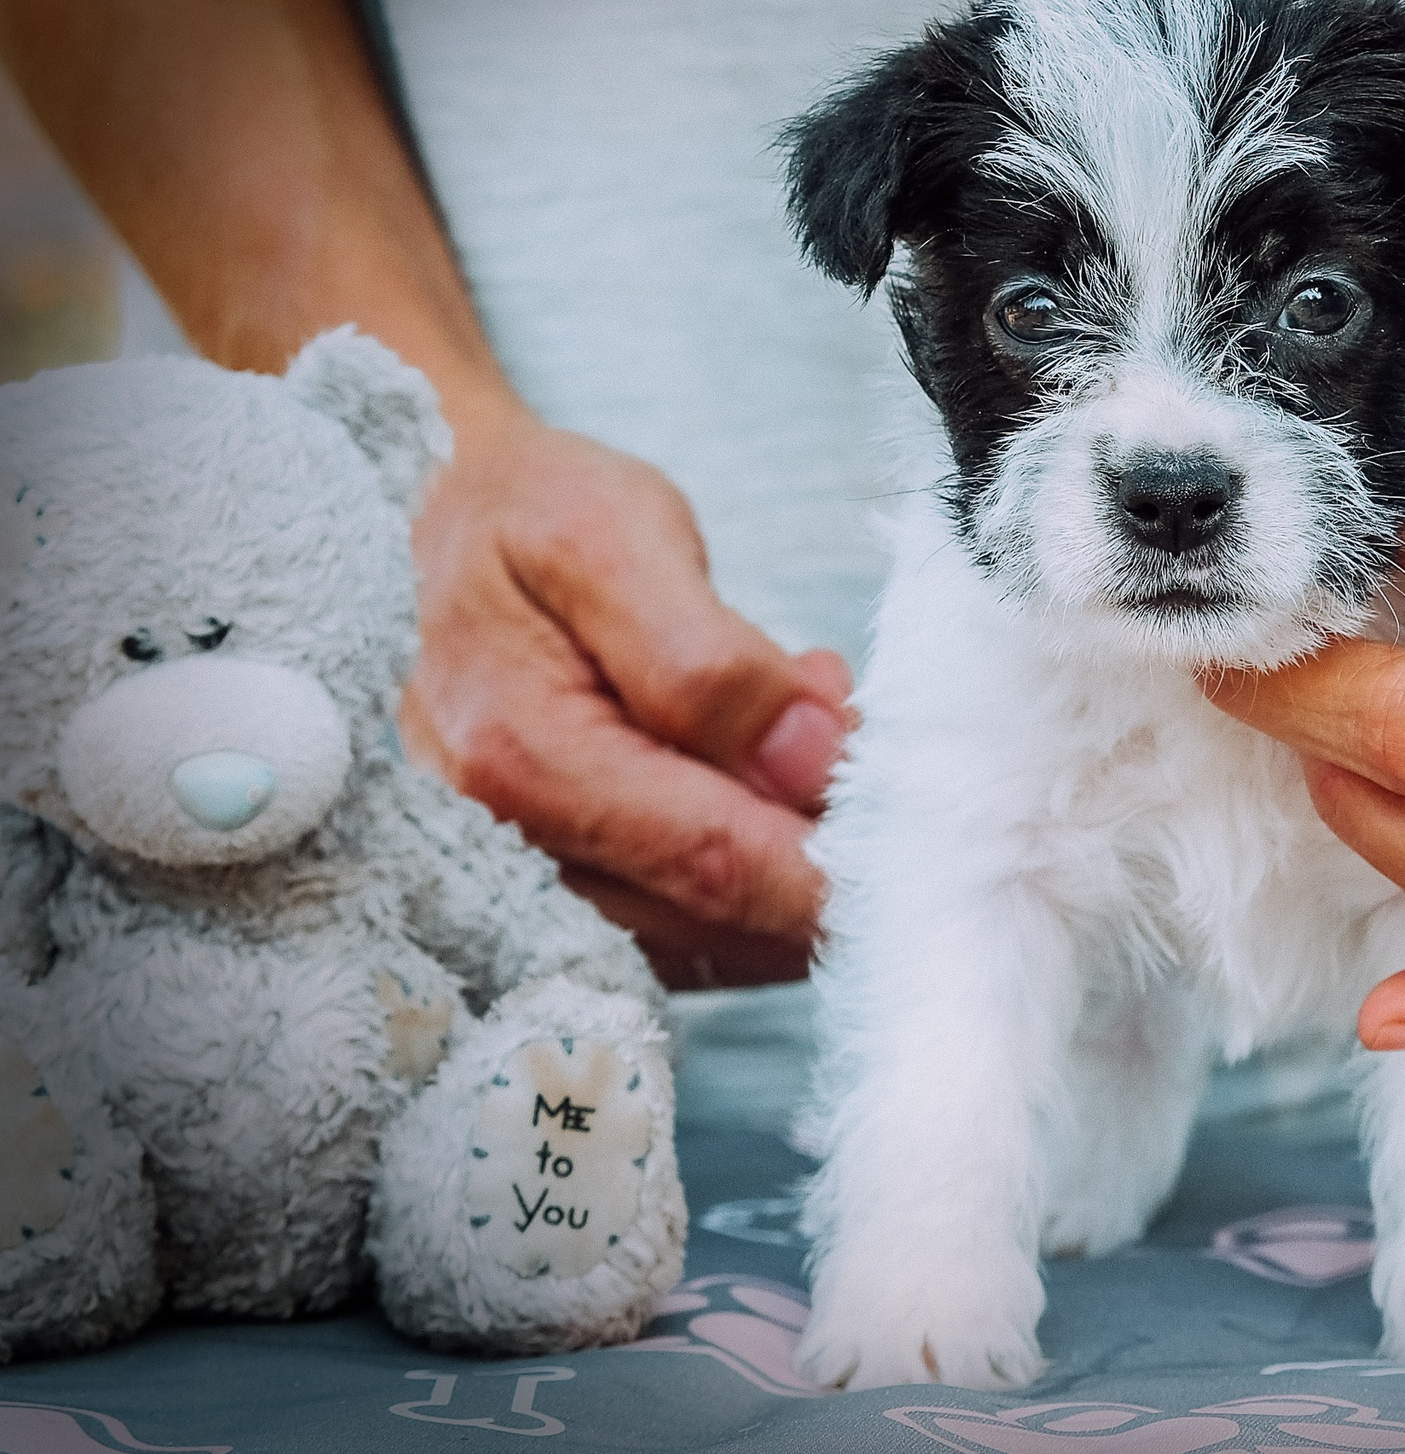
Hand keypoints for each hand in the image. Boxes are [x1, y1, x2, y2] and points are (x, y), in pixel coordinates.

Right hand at [400, 413, 851, 987]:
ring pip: (712, 937)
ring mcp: (527, 883)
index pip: (713, 859)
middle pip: (721, 916)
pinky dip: (756, 869)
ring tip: (808, 728)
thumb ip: (708, 657)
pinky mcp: (559, 888)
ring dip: (795, 859)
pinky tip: (766, 775)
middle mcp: (507, 849)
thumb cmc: (525, 516)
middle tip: (873, 748)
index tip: (921, 837)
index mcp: (520, 759)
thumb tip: (811, 764)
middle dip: (828, 858)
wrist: (436, 525)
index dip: (834, 865)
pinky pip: (687, 929)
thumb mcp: (613, 535)